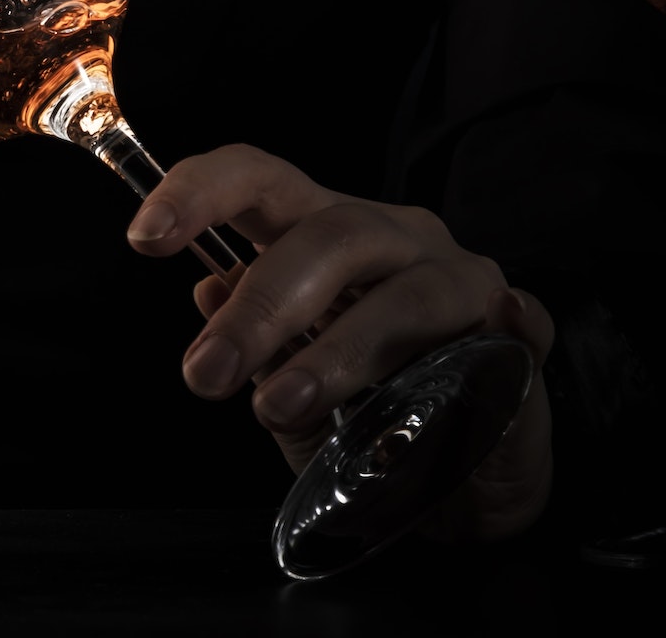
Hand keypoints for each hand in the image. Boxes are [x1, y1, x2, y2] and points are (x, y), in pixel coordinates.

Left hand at [124, 143, 554, 540]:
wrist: (462, 484)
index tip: (144, 236)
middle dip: (259, 306)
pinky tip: (499, 331)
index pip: (258, 182)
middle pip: (327, 235)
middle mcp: (391, 238)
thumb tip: (208, 296)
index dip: (199, 193)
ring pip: (403, 290)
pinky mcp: (521, 337)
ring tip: (282, 405)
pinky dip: (508, 325)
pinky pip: (520, 321)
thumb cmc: (368, 416)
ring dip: (338, 349)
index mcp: (321, 235)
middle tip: (206, 375)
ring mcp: (460, 281)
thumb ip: (254, 347)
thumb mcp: (290, 388)